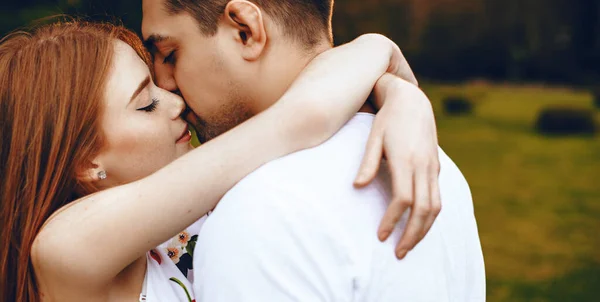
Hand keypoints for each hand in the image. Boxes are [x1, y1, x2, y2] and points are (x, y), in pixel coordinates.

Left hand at [354, 74, 440, 258]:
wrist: (412, 100)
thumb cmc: (387, 120)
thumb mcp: (373, 137)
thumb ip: (367, 163)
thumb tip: (357, 188)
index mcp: (406, 160)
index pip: (402, 199)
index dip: (393, 219)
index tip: (381, 235)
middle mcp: (423, 166)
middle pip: (424, 209)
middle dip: (412, 235)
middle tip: (398, 253)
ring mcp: (433, 168)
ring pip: (435, 207)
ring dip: (424, 230)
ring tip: (409, 246)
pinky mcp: (436, 168)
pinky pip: (438, 198)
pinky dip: (430, 217)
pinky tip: (419, 226)